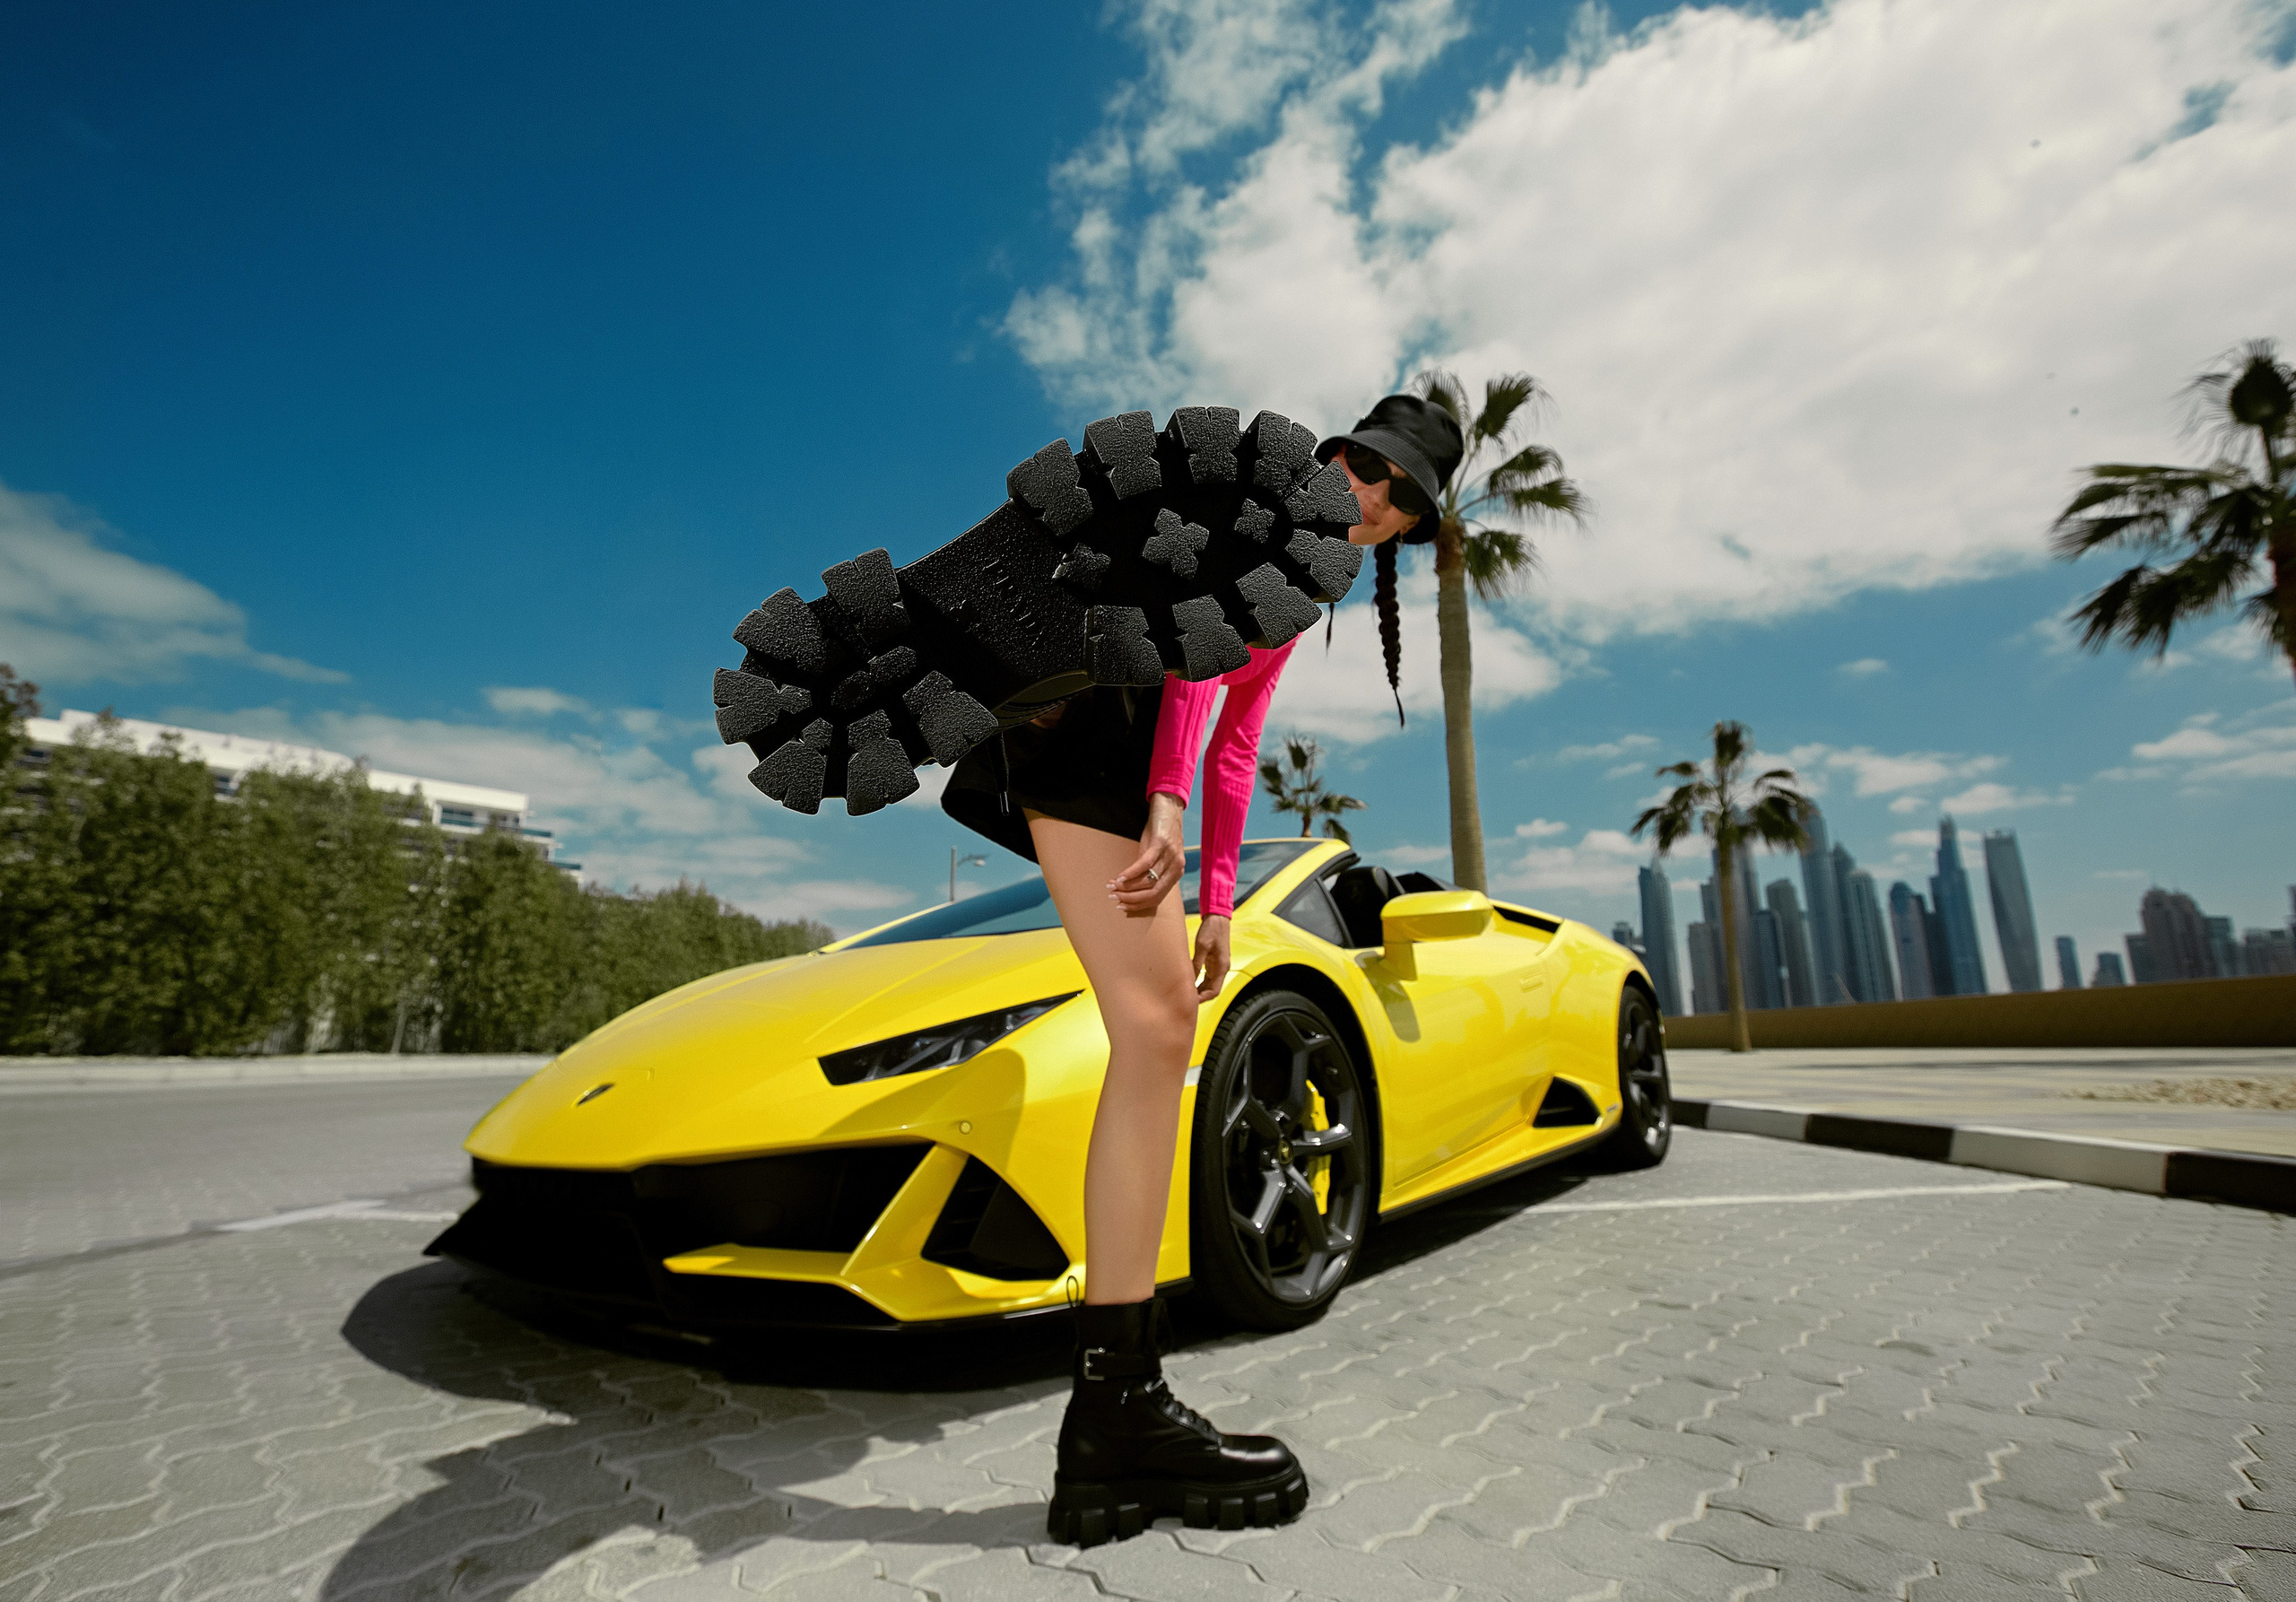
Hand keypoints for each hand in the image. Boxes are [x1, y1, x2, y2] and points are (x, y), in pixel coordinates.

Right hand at [1109, 792, 1185, 915]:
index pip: (1157, 898)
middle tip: (1114, 898)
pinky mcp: (1161, 844)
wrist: (1170, 807)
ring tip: (1112, 886)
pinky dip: (1130, 873)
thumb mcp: (1158, 856)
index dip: (1138, 905)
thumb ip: (1150, 871)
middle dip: (1131, 899)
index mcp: (1176, 874)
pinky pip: (1144, 864)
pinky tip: (1119, 877)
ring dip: (1127, 887)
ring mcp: (1170, 856)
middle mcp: (1176, 868)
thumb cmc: (1161, 833)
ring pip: (1147, 881)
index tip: (1122, 906)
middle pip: (1152, 893)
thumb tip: (1131, 887)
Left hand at [1191, 915, 1230, 1000]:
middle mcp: (1222, 968)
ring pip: (1210, 984)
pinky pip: (1207, 977)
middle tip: (1185, 999)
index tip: (1190, 1001)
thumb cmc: (1211, 930)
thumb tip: (1189, 980)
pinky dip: (1199, 982)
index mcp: (1222, 967)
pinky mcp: (1214, 961)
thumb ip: (1196, 964)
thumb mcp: (1202, 946)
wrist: (1218, 918)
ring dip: (1199, 990)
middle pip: (1212, 990)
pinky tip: (1189, 982)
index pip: (1214, 991)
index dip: (1203, 998)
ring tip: (1185, 992)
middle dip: (1200, 996)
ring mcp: (1218, 965)